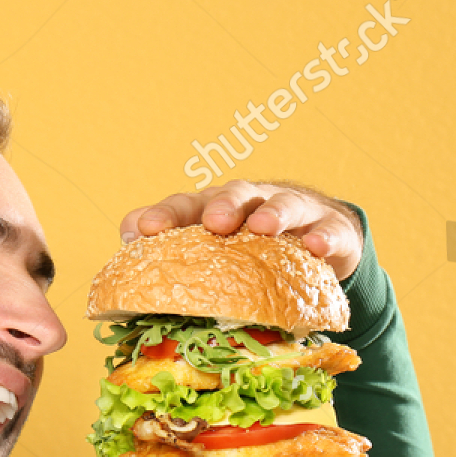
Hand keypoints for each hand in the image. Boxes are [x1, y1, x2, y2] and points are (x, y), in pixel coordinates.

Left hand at [118, 179, 363, 281]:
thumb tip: (124, 262)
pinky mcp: (331, 229)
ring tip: (263, 228)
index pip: (185, 206)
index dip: (165, 215)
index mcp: (214, 210)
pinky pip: (328, 231)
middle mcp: (252, 203)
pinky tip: (314, 247)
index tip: (145, 230)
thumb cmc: (253, 256)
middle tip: (213, 223)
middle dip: (221, 205)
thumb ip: (172, 258)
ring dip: (273, 213)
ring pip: (283, 204)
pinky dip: (322, 237)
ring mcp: (294, 212)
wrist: (322, 244)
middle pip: (233, 194)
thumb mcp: (214, 258)